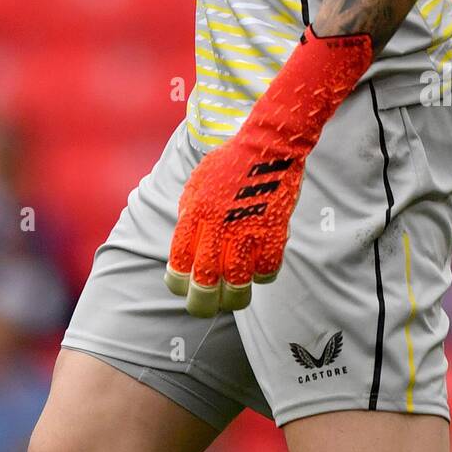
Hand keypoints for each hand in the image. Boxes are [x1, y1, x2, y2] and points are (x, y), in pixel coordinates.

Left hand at [164, 26, 372, 316]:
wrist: (268, 143)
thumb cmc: (230, 161)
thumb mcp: (197, 182)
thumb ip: (189, 214)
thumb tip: (185, 246)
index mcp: (195, 213)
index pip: (179, 263)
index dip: (178, 284)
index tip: (181, 288)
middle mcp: (218, 227)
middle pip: (205, 283)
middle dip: (201, 303)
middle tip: (203, 308)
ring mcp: (247, 231)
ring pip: (237, 285)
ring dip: (233, 299)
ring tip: (232, 300)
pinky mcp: (273, 233)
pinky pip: (266, 271)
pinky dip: (261, 277)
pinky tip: (258, 272)